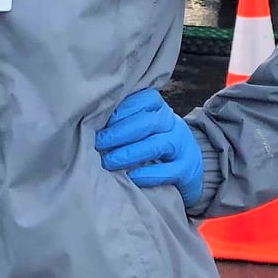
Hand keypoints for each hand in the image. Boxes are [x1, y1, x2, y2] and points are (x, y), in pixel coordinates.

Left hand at [95, 88, 203, 208]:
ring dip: (130, 153)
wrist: (187, 168)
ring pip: (158, 144)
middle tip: (98, 143)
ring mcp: (182, 146)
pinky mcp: (187, 169)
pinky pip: (169, 170)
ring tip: (109, 162)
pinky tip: (132, 176)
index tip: (99, 121)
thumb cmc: (153, 145)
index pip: (144, 100)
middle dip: (119, 132)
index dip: (121, 110)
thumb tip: (90, 122)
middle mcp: (173, 123)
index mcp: (160, 109)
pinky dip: (149, 174)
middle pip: (148, 122)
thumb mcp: (142, 128)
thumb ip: (123, 121)